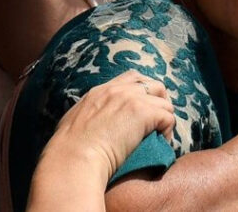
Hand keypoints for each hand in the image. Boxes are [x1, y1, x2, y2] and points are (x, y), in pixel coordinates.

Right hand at [35, 71, 173, 184]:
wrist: (74, 159)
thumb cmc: (69, 151)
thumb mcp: (73, 122)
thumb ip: (87, 114)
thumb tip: (91, 124)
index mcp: (101, 91)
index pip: (131, 79)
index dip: (143, 92)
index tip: (145, 107)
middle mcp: (118, 90)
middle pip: (153, 85)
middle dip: (160, 101)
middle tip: (159, 120)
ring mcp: (133, 99)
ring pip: (164, 102)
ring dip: (165, 118)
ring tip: (160, 136)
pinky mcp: (145, 113)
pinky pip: (169, 118)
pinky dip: (168, 131)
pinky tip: (161, 143)